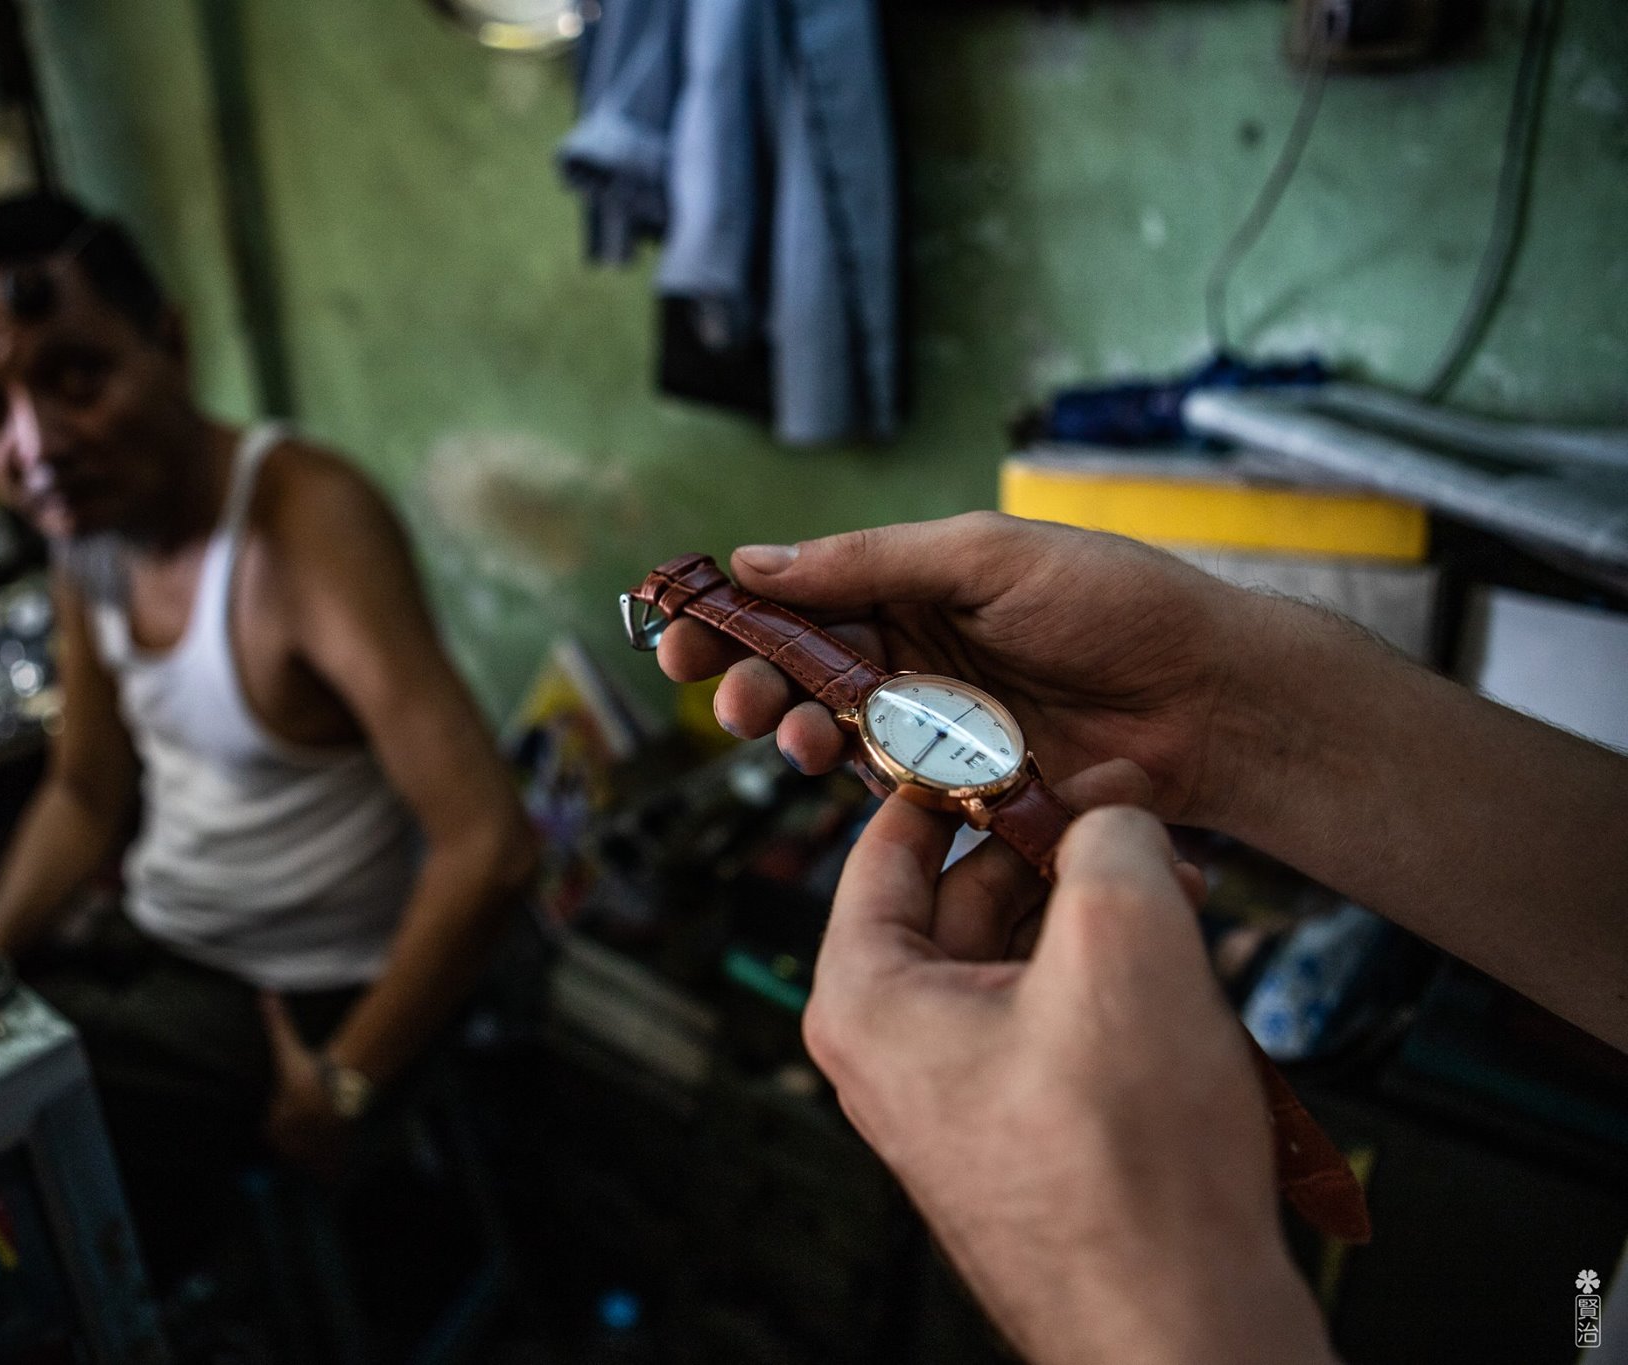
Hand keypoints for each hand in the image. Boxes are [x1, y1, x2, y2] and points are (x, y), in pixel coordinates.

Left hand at [259, 992, 351, 1177]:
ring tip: (323, 1133)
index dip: (284, 1116)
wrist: (345, 1086)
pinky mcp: (332, 1163)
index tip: (296, 1105)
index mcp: (275, 1124)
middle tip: (312, 1118)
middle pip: (289, 1147)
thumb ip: (275, 1020)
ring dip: (313, 1152)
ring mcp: (310, 1156)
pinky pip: (328, 1175)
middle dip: (298, 1135)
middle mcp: (289, 1144)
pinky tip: (335, 1155)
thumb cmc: (313, 1068)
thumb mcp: (289, 1047)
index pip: (271, 1130)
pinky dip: (331, 1171)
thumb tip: (264, 992)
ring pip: (307, 1162)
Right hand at [656, 514, 1275, 827]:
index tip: (677, 630)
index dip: (734, 614)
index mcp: (913, 585)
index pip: (800, 596)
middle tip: (723, 696)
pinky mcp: (961, 784)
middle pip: (799, 670)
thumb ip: (870, 562)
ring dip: (793, 733)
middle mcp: (913, 653)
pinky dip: (855, 776)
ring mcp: (935, 721)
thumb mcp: (986, 556)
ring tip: (788, 736)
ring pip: (831, 731)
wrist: (1213, 701)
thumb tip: (755, 561)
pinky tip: (843, 767)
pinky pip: (885, 784)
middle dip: (750, 682)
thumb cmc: (1117, 604)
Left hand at [802, 763, 1333, 1363]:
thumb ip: (1109, 840)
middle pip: (956, 894)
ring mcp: (956, 1093)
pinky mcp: (1021, 1126)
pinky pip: (1049, 1012)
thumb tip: (1112, 813)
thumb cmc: (1130, 1180)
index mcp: (867, 1000)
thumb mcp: (1125, 947)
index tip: (1001, 730)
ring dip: (1089, 906)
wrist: (1183, 1330)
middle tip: (1123, 804)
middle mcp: (894, 1048)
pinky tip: (1177, 950)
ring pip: (1013, 953)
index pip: (881, 842)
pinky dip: (1105, 970)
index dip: (948, 773)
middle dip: (1046, 843)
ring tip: (1171, 875)